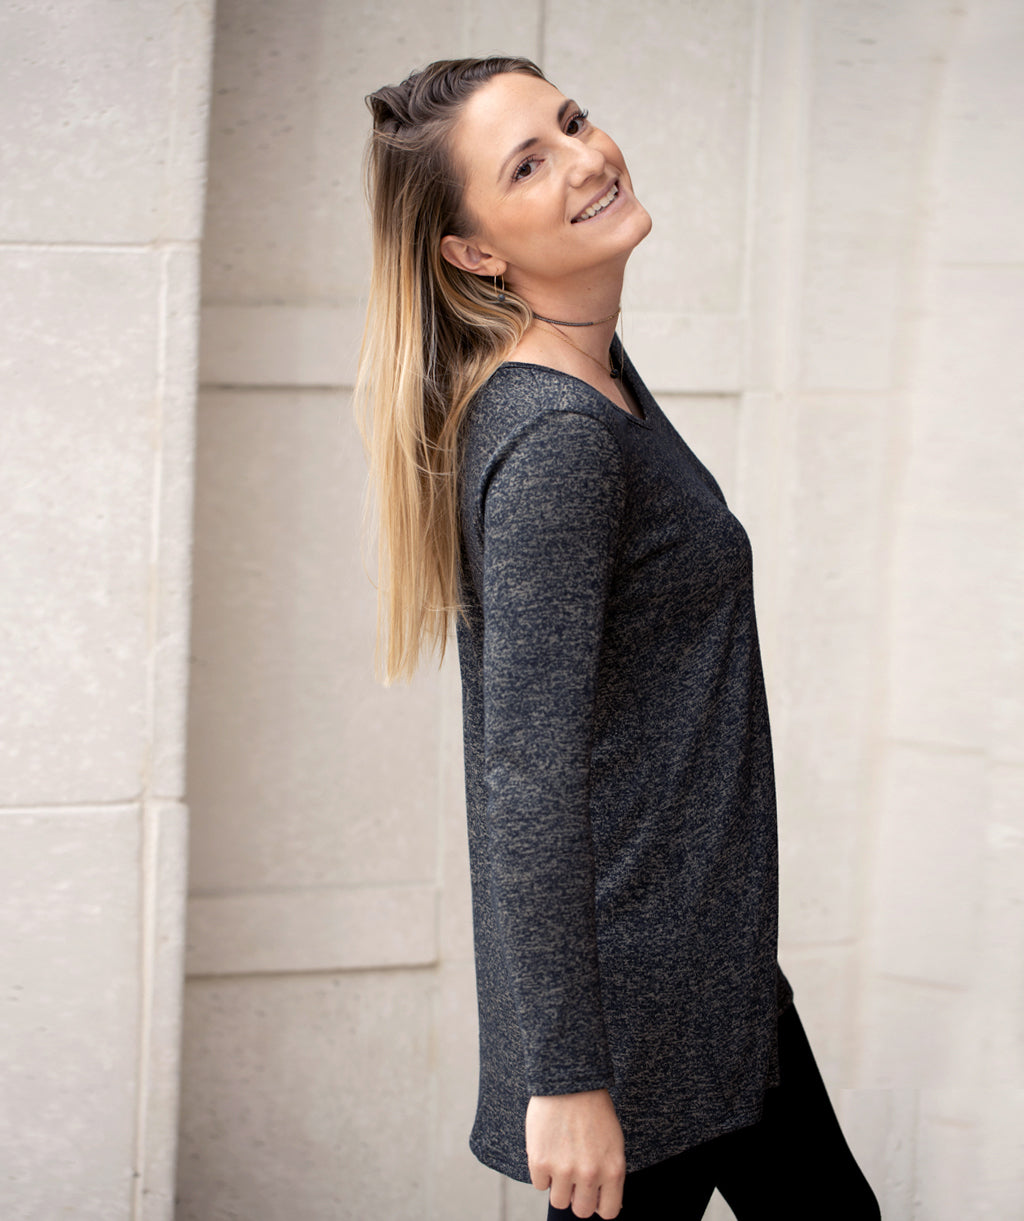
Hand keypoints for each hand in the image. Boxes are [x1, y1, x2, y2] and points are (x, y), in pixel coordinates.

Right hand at [525, 1088, 625, 1218]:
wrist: (568, 1080)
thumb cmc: (593, 1109)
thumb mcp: (613, 1142)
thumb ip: (609, 1173)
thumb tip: (604, 1201)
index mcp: (613, 1170)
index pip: (608, 1212)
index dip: (598, 1203)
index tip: (592, 1193)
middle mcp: (590, 1174)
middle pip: (581, 1211)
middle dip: (577, 1196)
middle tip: (573, 1176)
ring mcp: (563, 1169)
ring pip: (558, 1201)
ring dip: (558, 1185)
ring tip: (560, 1159)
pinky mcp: (540, 1161)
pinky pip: (539, 1184)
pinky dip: (542, 1171)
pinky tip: (548, 1149)